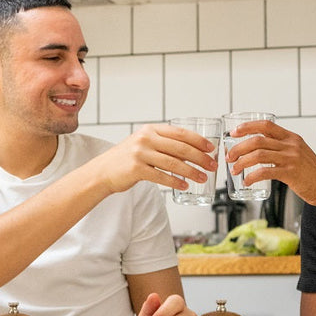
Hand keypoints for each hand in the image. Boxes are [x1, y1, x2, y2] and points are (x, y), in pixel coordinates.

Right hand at [86, 123, 217, 194]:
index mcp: (151, 129)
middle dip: (201, 158)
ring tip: (203, 178)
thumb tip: (193, 150)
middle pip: (181, 148)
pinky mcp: (136, 169)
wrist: (103, 171)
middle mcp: (146, 138)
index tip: (211, 148)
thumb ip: (164, 143)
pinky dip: (176, 182)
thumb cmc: (128, 158)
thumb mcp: (144, 143)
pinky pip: (162, 176)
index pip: (181, 133)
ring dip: (192, 172)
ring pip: (174, 163)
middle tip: (212, 166)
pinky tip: (185, 186)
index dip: (198, 141)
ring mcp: (140, 153)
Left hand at [223, 120, 315, 206]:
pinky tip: (247, 181)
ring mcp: (291, 158)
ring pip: (258, 155)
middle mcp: (291, 145)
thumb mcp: (298, 152)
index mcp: (291, 137)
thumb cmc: (311, 172)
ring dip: (242, 162)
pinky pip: (265, 172)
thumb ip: (282, 147)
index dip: (247, 126)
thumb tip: (258, 148)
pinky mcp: (290, 173)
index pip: (266, 125)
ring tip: (234, 170)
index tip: (234, 132)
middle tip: (230, 157)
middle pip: (257, 140)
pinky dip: (252, 177)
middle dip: (239, 148)